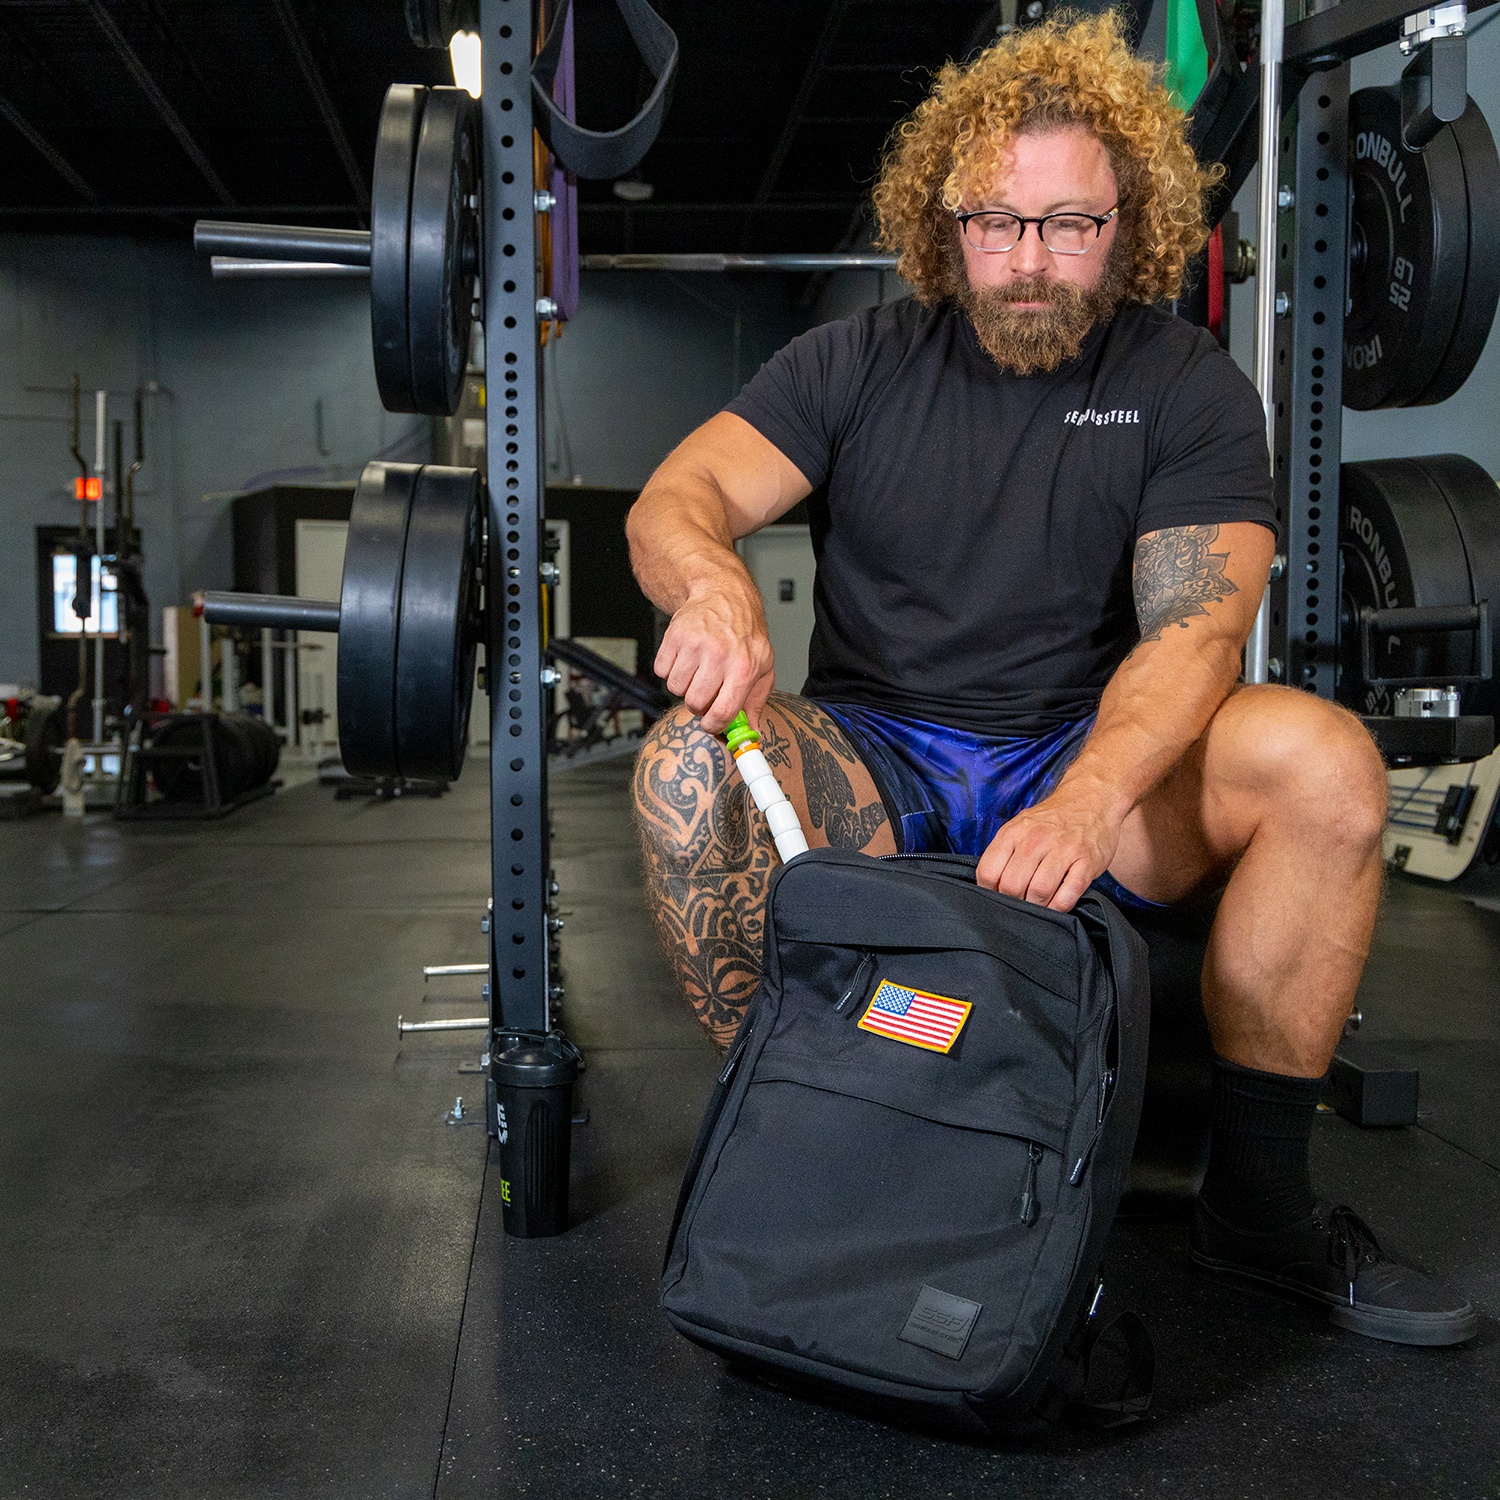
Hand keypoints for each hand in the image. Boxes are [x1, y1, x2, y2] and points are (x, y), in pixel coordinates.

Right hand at [654, 580, 775, 734]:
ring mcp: (694, 645)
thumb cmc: (744, 634)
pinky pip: (662, 671)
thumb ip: (756, 701)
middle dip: (698, 704)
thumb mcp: (762, 666)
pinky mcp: (674, 636)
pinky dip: (670, 670)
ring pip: (676, 688)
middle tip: (706, 692)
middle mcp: (719, 656)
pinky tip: (685, 658)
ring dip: (684, 685)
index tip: (711, 726)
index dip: (714, 726)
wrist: (724, 596)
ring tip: (697, 670)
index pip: (723, 711)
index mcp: (743, 667)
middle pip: (695, 703)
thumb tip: (751, 733)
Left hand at [975, 786, 1123, 912]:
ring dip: (1037, 907)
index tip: (998, 898)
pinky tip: (1057, 905)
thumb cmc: (1051, 821)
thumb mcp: (1020, 826)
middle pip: (1012, 886)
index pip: (988, 872)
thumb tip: (991, 886)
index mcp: (1013, 832)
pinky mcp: (1087, 861)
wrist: (1091, 800)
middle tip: (1021, 904)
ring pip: (1039, 892)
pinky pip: (1068, 894)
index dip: (990, 892)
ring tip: (1039, 906)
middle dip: (1014, 903)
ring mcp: (1063, 849)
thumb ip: (1004, 852)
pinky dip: (1059, 907)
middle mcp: (1035, 839)